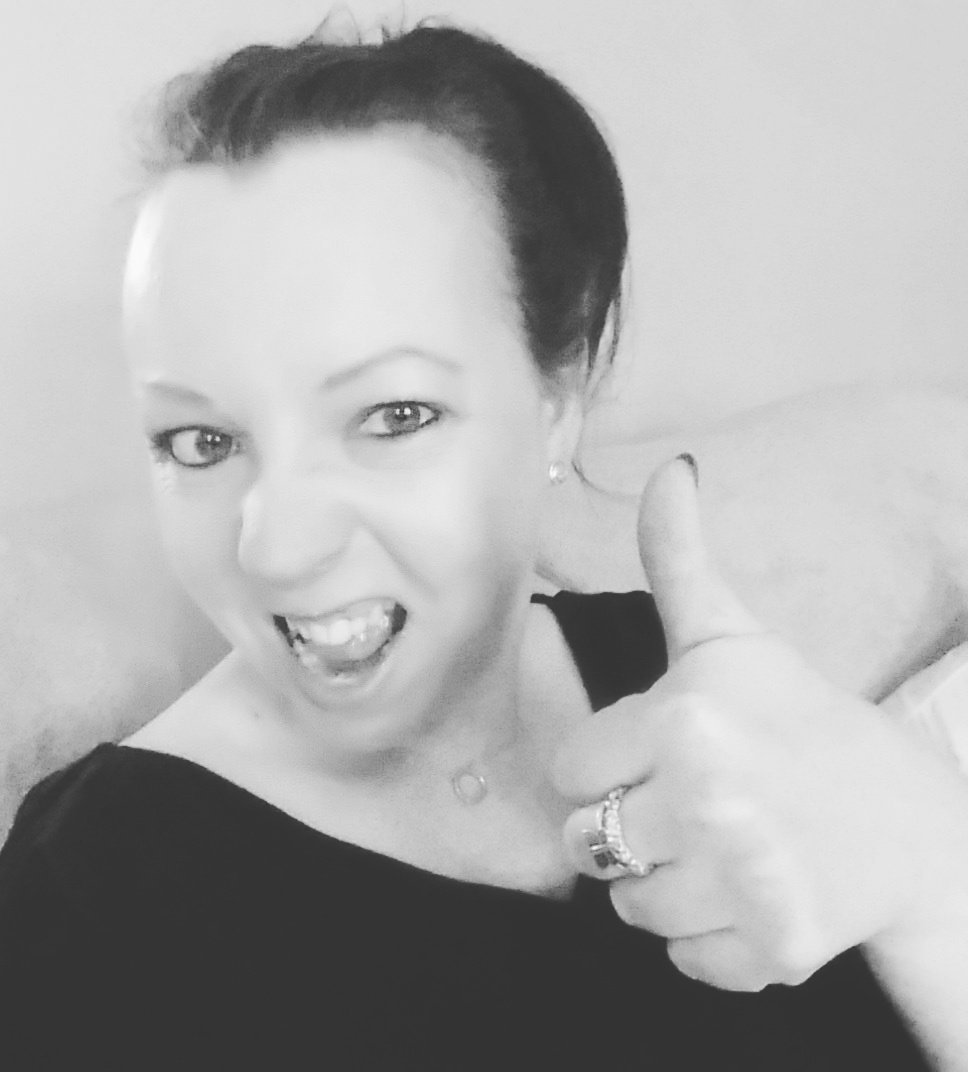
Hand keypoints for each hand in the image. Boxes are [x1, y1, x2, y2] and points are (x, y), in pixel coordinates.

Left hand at [554, 455, 952, 990]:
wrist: (907, 819)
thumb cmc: (798, 717)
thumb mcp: (731, 636)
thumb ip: (681, 558)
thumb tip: (671, 468)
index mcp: (685, 716)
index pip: (569, 771)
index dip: (611, 765)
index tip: (664, 753)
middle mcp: (710, 797)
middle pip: (586, 841)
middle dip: (627, 826)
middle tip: (695, 803)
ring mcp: (746, 878)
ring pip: (626, 903)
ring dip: (664, 883)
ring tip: (723, 845)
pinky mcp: (774, 946)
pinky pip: (682, 956)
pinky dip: (710, 936)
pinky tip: (753, 890)